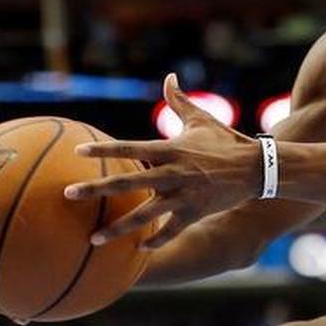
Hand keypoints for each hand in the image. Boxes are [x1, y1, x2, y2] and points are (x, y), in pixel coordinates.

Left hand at [65, 73, 260, 248]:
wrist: (257, 167)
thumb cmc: (226, 141)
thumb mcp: (201, 120)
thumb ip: (179, 100)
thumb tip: (169, 76)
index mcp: (170, 149)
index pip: (130, 148)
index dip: (104, 150)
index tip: (78, 152)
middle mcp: (173, 173)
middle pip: (127, 182)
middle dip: (96, 189)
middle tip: (68, 194)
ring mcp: (184, 195)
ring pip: (144, 214)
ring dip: (117, 227)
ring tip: (93, 238)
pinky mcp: (196, 212)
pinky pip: (171, 230)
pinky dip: (156, 239)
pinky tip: (139, 249)